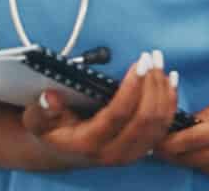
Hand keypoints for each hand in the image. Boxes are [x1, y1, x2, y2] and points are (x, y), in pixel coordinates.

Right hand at [19, 50, 179, 169]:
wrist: (64, 150)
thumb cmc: (51, 129)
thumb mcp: (37, 120)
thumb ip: (41, 111)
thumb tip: (50, 97)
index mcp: (89, 144)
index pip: (118, 115)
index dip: (133, 87)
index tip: (140, 61)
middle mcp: (114, 153)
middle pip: (145, 118)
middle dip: (152, 84)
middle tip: (151, 56)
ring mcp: (132, 153)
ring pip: (160, 122)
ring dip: (163, 89)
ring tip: (159, 61)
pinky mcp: (144, 148)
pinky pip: (165, 125)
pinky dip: (170, 100)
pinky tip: (170, 78)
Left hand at [157, 88, 208, 184]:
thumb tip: (183, 124)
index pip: (190, 139)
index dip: (168, 143)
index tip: (155, 141)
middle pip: (193, 159)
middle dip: (174, 155)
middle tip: (159, 149)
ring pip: (206, 169)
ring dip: (191, 161)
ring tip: (180, 153)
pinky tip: (208, 156)